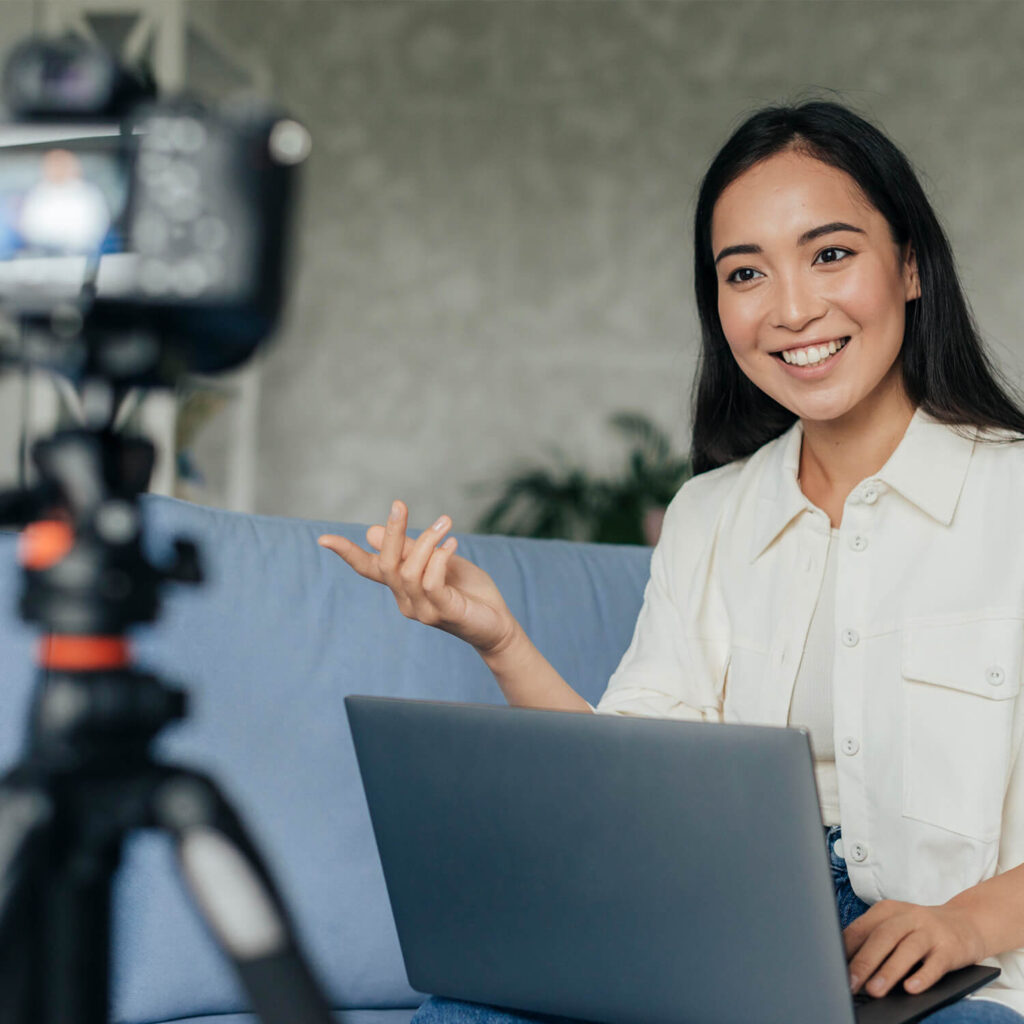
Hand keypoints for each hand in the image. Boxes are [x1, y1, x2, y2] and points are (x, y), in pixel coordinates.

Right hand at [318, 500, 517, 655]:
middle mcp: (405, 600)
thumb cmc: (467, 590)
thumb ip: (411, 548)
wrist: (496, 622)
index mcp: (401, 586)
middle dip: (392, 532)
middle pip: (386, 564)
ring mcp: (421, 610)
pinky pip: (431, 582)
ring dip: (427, 542)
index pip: (367, 569)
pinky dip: (440, 558)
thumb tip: (371, 531)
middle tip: (400, 504)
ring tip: (446, 524)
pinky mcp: (442, 613)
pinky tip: (452, 544)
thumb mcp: (438, 560)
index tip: (323, 539)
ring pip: (409, 571)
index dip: (347, 553)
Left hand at [844, 899, 986, 997]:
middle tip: (850, 983)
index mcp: (887, 911)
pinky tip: (911, 988)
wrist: (967, 922)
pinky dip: (923, 976)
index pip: (861, 928)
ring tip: (875, 990)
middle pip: (882, 938)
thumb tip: (846, 965)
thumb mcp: (895, 926)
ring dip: (889, 971)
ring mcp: (930, 932)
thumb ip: (873, 940)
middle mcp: (908, 917)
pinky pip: (936, 964)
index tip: (832, 968)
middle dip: (864, 962)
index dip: (846, 949)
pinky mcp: (950, 948)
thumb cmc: (921, 929)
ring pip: (907, 950)